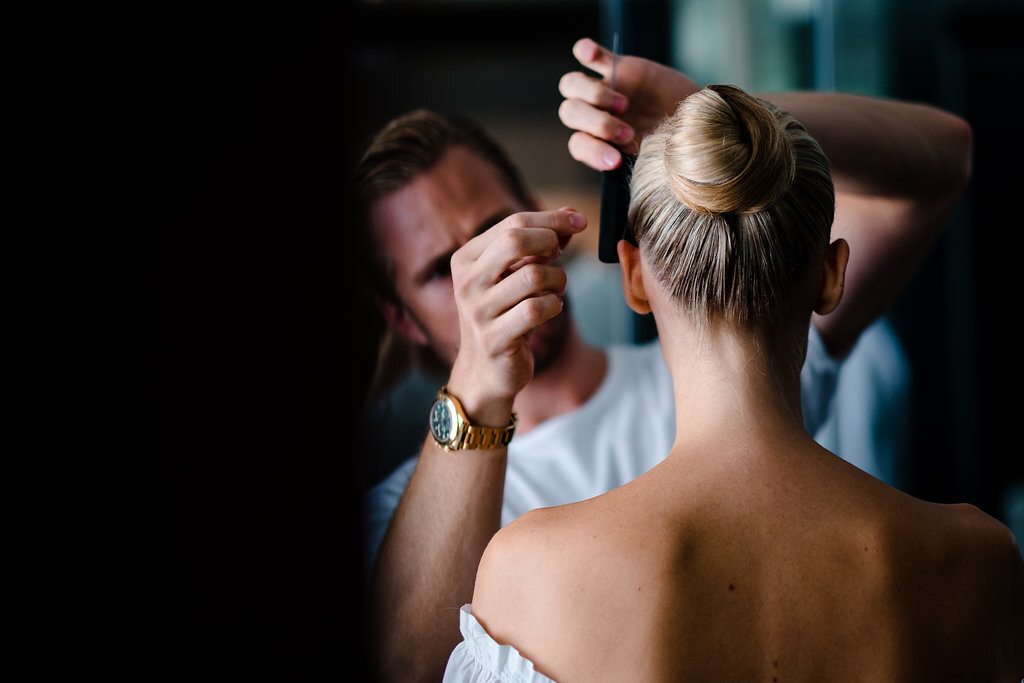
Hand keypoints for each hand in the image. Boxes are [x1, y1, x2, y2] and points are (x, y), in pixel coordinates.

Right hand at [447, 208, 586, 422]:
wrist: (484, 371)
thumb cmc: (505, 315)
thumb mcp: (517, 276)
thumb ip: (541, 245)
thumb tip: (572, 214)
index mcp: (466, 259)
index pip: (512, 223)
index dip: (551, 219)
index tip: (579, 221)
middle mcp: (466, 282)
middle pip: (515, 240)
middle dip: (550, 240)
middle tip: (561, 254)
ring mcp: (477, 311)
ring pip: (532, 276)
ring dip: (556, 279)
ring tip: (556, 289)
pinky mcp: (493, 338)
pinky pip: (536, 310)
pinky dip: (553, 306)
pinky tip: (550, 309)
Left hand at [558, 37, 700, 169]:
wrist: (698, 119)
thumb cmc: (672, 144)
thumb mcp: (655, 159)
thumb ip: (636, 162)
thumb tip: (623, 166)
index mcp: (597, 140)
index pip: (578, 144)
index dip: (592, 152)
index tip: (616, 161)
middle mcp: (594, 114)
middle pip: (570, 112)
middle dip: (597, 124)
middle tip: (627, 133)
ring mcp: (603, 88)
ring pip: (571, 84)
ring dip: (593, 94)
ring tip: (623, 103)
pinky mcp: (617, 66)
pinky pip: (591, 54)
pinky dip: (585, 50)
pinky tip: (588, 54)